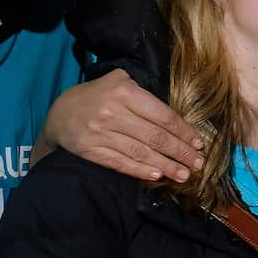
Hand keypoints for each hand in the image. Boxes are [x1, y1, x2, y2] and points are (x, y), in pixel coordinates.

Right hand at [39, 69, 204, 181]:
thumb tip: (171, 111)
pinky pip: (120, 163)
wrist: (59, 115)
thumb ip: (142, 91)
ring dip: (166, 165)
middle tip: (198, 163)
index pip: (161, 115)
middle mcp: (113, 112)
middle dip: (180, 152)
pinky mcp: (91, 151)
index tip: (198, 143)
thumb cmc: (96, 97)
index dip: (183, 131)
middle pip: (155, 136)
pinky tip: (157, 176)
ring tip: (184, 174)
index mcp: (124, 91)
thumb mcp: (117, 81)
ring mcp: (101, 133)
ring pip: (141, 152)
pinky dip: (140, 170)